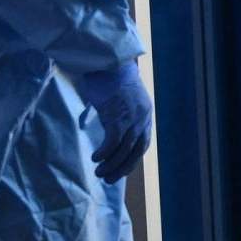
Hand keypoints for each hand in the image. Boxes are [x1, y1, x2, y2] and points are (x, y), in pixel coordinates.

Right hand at [78, 60, 153, 183]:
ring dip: (111, 164)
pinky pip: (112, 141)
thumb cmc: (110, 77)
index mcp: (145, 115)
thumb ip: (120, 113)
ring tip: (99, 173)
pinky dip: (104, 153)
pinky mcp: (117, 116)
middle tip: (108, 179)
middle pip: (135, 151)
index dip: (132, 159)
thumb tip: (110, 127)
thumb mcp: (122, 99)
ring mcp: (131, 118)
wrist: (108, 61)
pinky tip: (95, 158)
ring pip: (123, 150)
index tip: (121, 169)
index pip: (142, 144)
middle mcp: (142, 118)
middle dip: (122, 168)